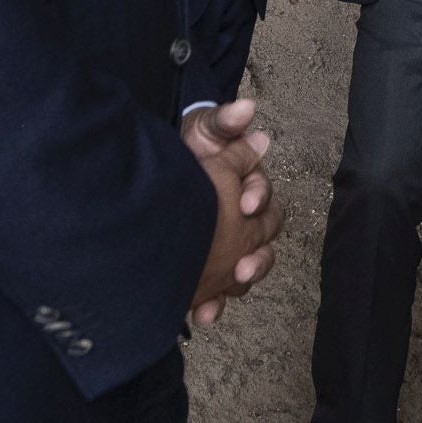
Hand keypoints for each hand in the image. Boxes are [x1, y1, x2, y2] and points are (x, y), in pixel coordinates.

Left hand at [183, 98, 279, 325]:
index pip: (262, 195)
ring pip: (247, 269)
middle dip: (257, 256)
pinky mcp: (210, 267)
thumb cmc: (192, 148)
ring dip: (240, 284)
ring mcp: (230, 244)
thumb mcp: (205, 131)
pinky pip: (219, 290)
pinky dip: (213, 304)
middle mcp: (246, 218)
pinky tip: (201, 314)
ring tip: (225, 295)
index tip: (244, 204)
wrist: (158, 171)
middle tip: (243, 267)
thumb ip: (224, 122)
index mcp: (248, 185)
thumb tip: (247, 108)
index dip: (257, 199)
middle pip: (263, 240)